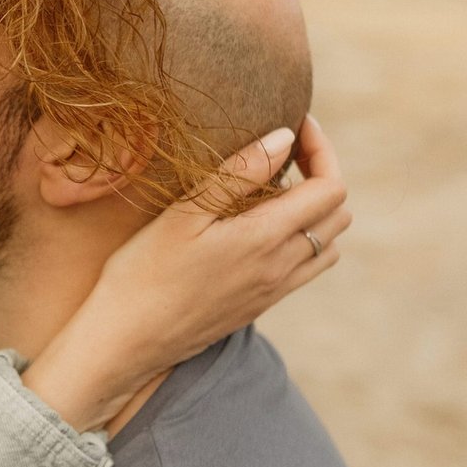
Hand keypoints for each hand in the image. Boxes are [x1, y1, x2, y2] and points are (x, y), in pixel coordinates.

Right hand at [22, 115, 349, 431]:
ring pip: (327, 244)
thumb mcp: (184, 214)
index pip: (330, 187)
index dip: (321, 150)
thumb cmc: (144, 271)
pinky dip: (301, 240)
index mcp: (265, 239)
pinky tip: (259, 229)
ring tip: (272, 190)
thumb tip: (284, 137)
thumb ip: (238, 174)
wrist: (127, 341)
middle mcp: (281, 268)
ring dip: (314, 211)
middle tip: (282, 154)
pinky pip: (306, 269)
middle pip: (338, 214)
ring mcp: (274, 291)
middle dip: (321, 175)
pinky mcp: (260, 306)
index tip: (294, 125)